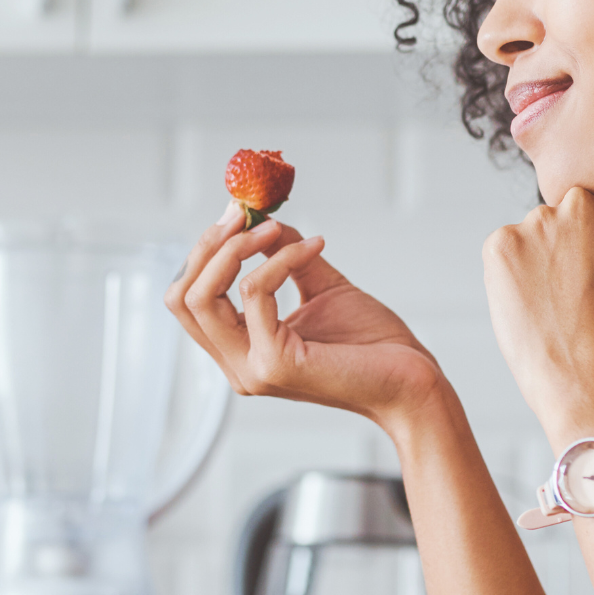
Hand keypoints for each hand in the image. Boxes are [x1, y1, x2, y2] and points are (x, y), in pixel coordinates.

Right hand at [167, 203, 446, 425]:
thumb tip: (261, 219)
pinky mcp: (275, 364)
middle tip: (242, 214)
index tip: (236, 214)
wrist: (412, 381)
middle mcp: (238, 366)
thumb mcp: (319, 286)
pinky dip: (279, 260)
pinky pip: (255, 293)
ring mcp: (252, 369)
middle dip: (207, 246)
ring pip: (202, 297)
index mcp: (241, 351)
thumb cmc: (372, 344)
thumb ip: (284, 256)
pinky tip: (314, 247)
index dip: (204, 252)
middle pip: (181, 297)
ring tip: (273, 228)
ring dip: (236, 248)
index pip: (188, 300)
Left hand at [482, 187, 593, 444]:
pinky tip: (529, 309)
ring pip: (533, 235)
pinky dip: (509, 277)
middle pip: (567, 216)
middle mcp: (582, 203)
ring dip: (536, 261)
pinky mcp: (501, 243)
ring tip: (551, 308)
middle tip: (572, 295)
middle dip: (567, 246)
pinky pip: (503, 252)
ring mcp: (539, 221)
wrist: (590, 384)